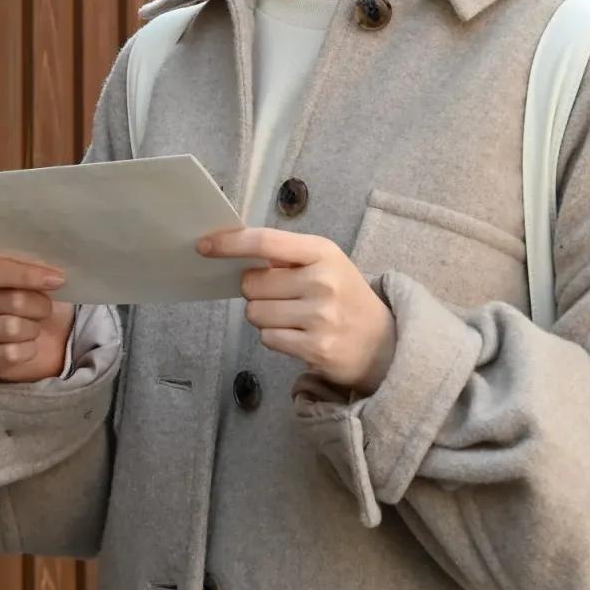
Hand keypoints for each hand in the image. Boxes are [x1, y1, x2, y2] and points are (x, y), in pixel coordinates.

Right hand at [0, 253, 74, 381]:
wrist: (37, 340)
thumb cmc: (34, 301)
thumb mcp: (35, 279)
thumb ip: (38, 269)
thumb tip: (54, 274)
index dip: (28, 274)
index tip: (58, 280)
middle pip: (13, 299)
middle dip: (41, 306)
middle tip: (46, 309)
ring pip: (13, 328)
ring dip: (34, 328)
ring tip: (34, 327)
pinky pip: (11, 354)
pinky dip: (29, 350)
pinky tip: (28, 346)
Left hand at [196, 228, 396, 393]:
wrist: (384, 343)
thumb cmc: (343, 295)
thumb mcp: (325, 263)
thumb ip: (285, 256)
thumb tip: (232, 255)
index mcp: (322, 252)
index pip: (266, 242)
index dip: (230, 243)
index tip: (204, 245)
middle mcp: (322, 281)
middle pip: (252, 283)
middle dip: (255, 291)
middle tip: (279, 295)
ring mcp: (320, 317)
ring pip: (255, 313)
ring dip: (264, 316)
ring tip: (292, 317)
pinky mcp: (316, 348)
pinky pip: (268, 338)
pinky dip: (275, 337)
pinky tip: (298, 335)